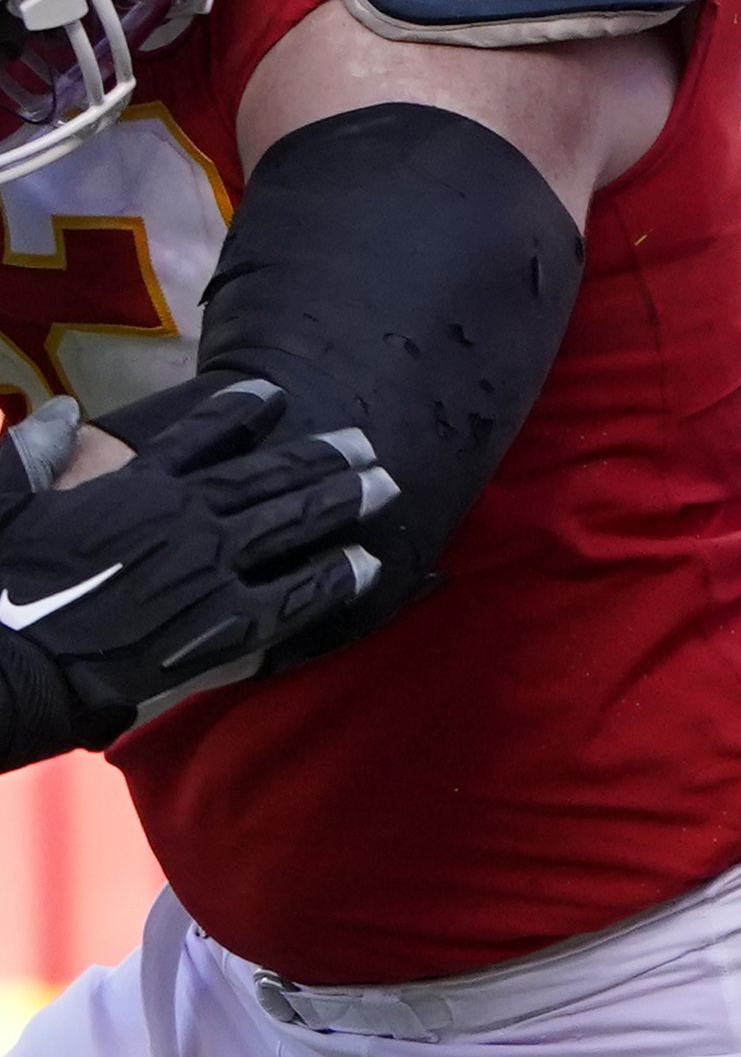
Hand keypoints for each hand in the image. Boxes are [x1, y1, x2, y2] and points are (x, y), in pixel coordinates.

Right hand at [0, 378, 395, 764]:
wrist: (18, 661)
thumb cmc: (3, 584)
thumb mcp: (3, 501)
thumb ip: (33, 451)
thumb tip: (63, 411)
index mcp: (134, 488)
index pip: (199, 437)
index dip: (240, 412)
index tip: (275, 395)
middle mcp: (185, 520)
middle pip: (269, 479)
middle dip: (322, 458)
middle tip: (365, 442)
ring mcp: (213, 570)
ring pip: (294, 526)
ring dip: (343, 503)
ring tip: (386, 485)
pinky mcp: (230, 624)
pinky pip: (299, 596)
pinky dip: (337, 577)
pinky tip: (370, 565)